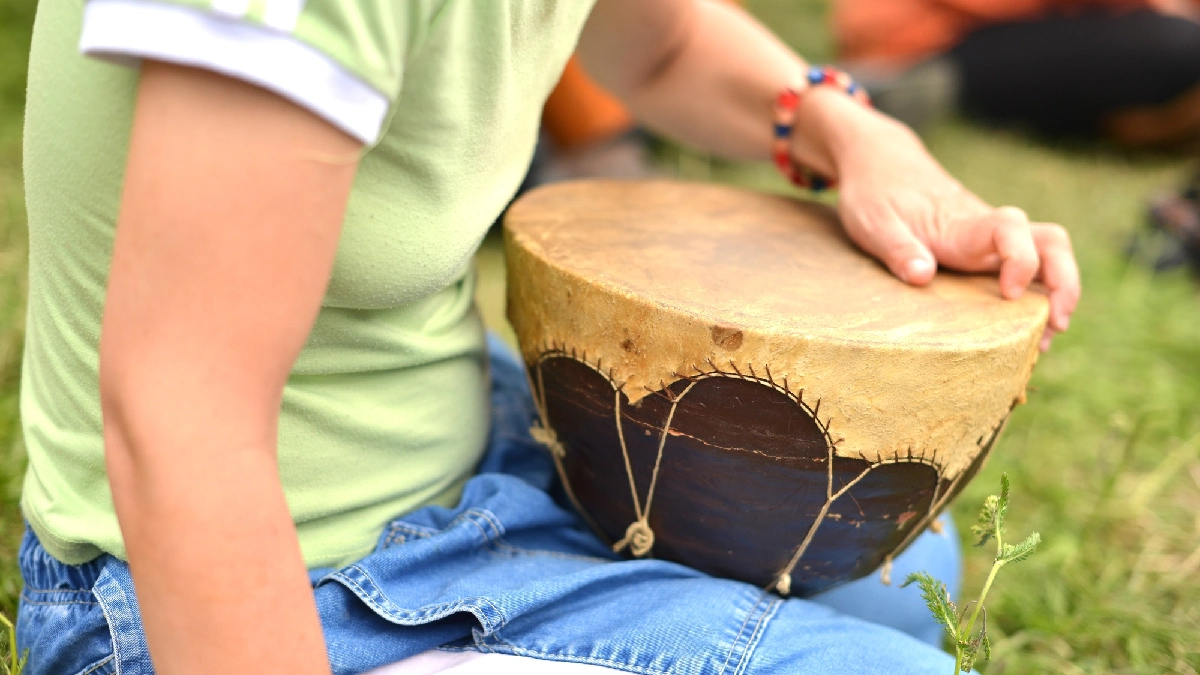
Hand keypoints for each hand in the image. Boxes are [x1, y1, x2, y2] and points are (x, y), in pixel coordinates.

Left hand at [795, 90, 1079, 350]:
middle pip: (1051, 242)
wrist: (881, 163)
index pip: (1010, 229)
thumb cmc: (876, 194)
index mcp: (962, 224)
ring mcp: (991, 239)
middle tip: (1055, 327)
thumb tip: (922, 276)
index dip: (1021, 260)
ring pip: (1046, 254)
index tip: (1008, 294)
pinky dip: (1036, 294)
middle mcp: (987, 230)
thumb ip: (898, 249)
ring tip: (1044, 341)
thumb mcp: (874, 224)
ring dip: (1056, 293)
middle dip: (1064, 283)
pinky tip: (1022, 329)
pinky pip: (1027, 266)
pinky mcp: (985, 249)